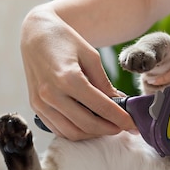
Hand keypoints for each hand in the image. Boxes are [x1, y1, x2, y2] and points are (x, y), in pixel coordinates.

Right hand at [20, 7, 134, 139]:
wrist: (36, 34)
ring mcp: (40, 103)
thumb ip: (104, 83)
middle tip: (123, 126)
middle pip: (87, 124)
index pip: (100, 106)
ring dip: (93, 134)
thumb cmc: (65, 40)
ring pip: (72, 133)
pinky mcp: (35, 107)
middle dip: (110, 129)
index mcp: (68, 78)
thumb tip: (118, 104)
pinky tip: (89, 125)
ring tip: (107, 126)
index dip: (120, 118)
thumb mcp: (91, 56)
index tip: (134, 124)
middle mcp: (51, 93)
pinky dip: (76, 132)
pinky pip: (58, 129)